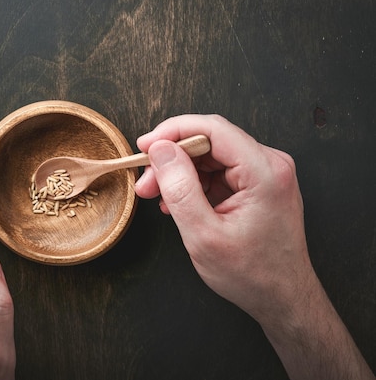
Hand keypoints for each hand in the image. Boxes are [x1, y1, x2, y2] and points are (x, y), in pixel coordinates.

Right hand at [135, 114, 310, 318]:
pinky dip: (194, 183)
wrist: (282, 298)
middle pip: (210, 141)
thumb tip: (160, 150)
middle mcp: (270, 165)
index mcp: (265, 172)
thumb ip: (179, 189)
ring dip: (180, 172)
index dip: (173, 132)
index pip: (213, 128)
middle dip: (172, 158)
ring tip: (157, 197)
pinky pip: (219, 171)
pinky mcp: (258, 184)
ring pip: (211, 156)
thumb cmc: (251, 274)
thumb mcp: (203, 235)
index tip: (145, 146)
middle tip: (146, 181)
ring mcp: (266, 173)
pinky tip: (177, 203)